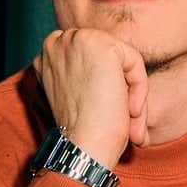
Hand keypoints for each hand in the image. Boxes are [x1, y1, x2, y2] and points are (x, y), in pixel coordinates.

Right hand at [33, 28, 148, 168]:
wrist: (83, 147)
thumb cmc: (83, 129)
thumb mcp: (78, 93)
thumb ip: (87, 72)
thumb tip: (117, 70)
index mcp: (47, 54)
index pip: (90, 57)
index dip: (106, 84)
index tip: (111, 113)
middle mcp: (56, 41)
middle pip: (107, 55)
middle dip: (121, 86)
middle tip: (128, 118)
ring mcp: (76, 40)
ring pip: (122, 58)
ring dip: (132, 90)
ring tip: (130, 118)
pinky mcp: (100, 44)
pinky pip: (134, 61)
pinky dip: (139, 88)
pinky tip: (131, 111)